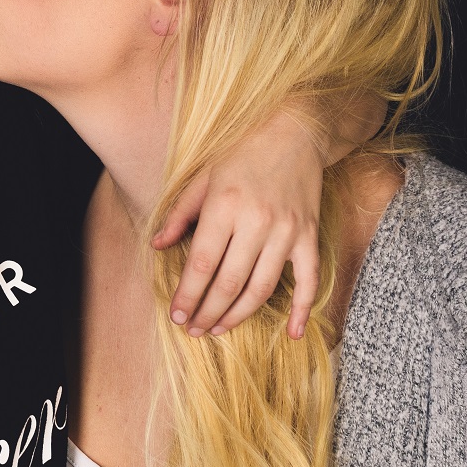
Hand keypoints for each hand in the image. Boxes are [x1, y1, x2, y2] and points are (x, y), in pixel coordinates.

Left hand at [151, 111, 325, 339]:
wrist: (296, 132)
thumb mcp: (203, 177)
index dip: (188, 295)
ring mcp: (286, 231)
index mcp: (225, 206)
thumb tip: (157, 246)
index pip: (202, 264)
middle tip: (193, 330)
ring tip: (219, 329)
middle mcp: (256, 222)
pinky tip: (293, 335)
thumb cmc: (242, 154)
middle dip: (207, 312)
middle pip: (228, 282)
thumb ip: (180, 214)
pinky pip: (309, 281)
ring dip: (238, 315)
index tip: (176, 315)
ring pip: (261, 288)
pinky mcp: (309, 236)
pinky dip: (303, 310)